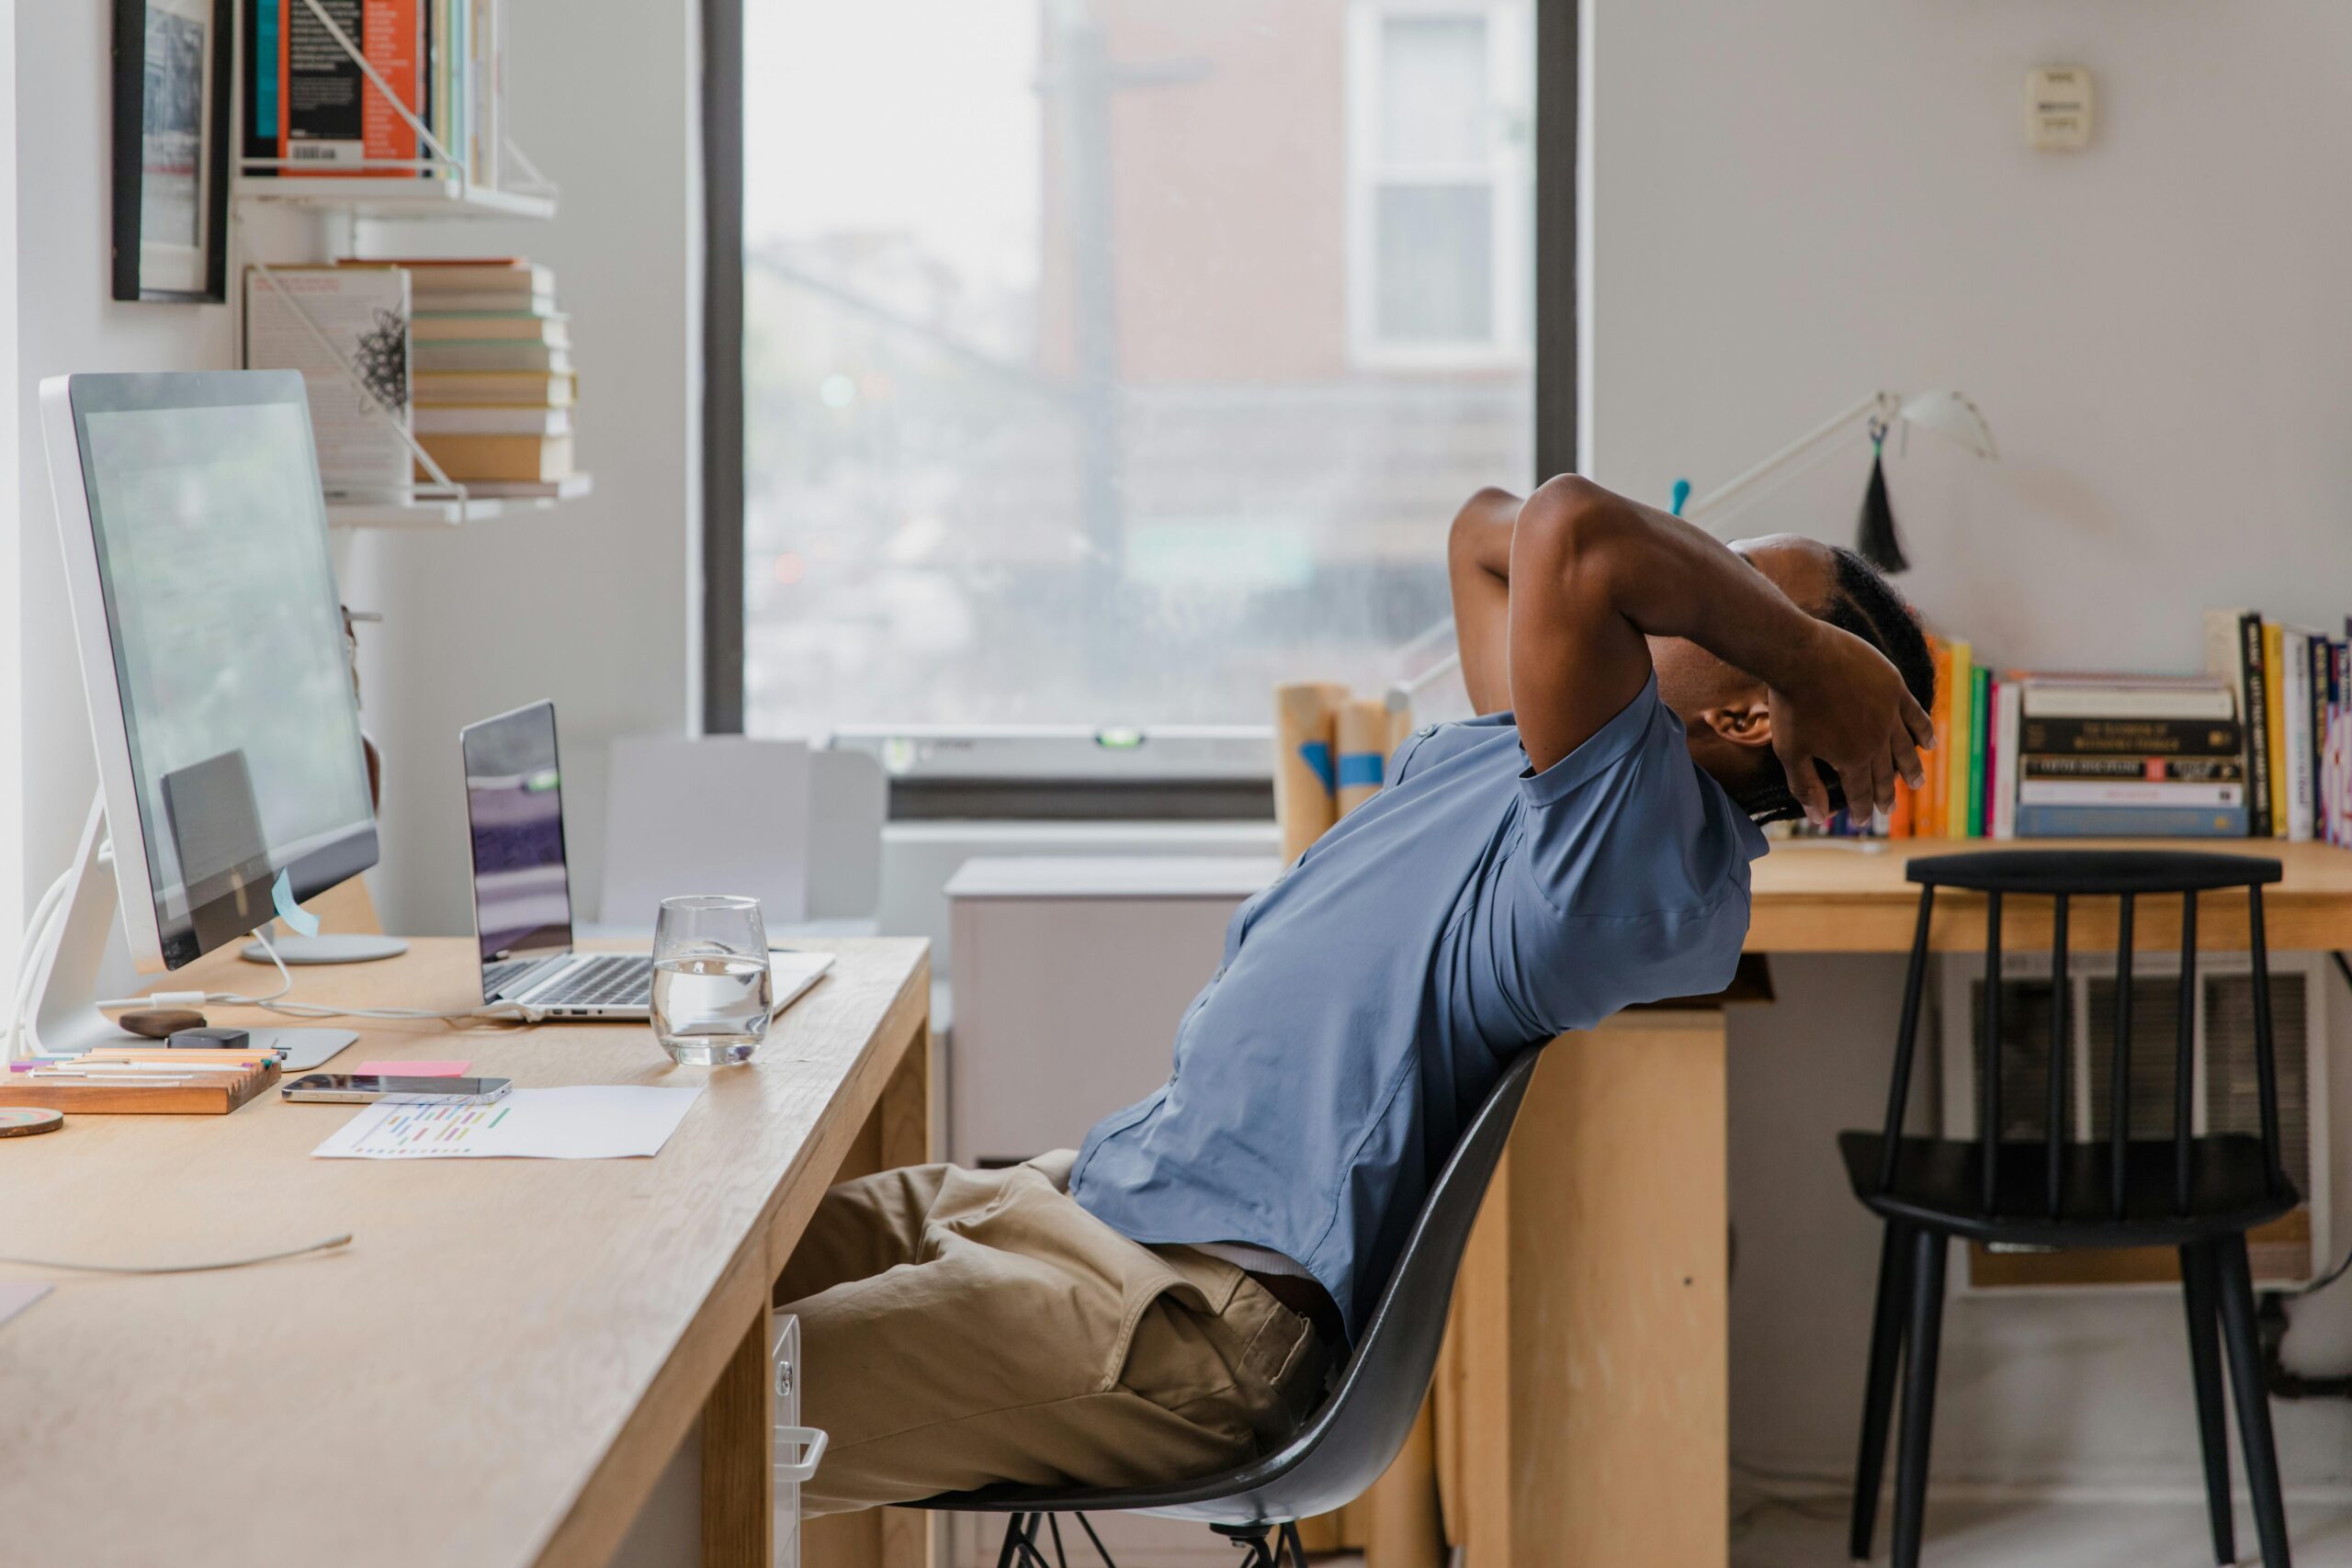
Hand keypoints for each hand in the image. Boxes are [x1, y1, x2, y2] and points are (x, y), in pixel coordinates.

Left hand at [1768, 622, 1933, 828]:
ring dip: (1911, 768)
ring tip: (1916, 783)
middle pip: (1884, 773)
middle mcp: (1877, 740)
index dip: (1862, 810)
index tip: (1864, 822)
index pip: (1860, 792)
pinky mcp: (1894, 687)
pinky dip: (1924, 730)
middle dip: (1885, 795)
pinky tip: (1929, 743)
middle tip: (1888, 810)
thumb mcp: (1791, 752)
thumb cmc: (1790, 705)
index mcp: (1852, 758)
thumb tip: (1819, 819)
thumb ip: (1805, 787)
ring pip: (1905, 747)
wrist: (1800, 656)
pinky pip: (1915, 714)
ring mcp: (1889, 713)